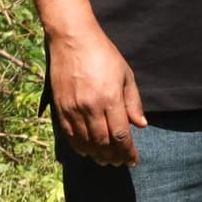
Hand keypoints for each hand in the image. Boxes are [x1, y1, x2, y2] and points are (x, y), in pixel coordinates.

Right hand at [49, 25, 147, 166]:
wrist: (73, 39)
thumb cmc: (103, 54)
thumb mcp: (125, 74)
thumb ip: (133, 102)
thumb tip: (141, 125)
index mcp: (110, 98)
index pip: (121, 135)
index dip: (128, 151)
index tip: (133, 159)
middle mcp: (91, 107)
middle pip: (104, 143)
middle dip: (114, 157)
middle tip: (120, 162)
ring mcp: (73, 109)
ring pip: (86, 143)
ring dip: (97, 156)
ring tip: (106, 161)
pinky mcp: (60, 108)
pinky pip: (69, 136)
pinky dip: (79, 147)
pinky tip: (87, 151)